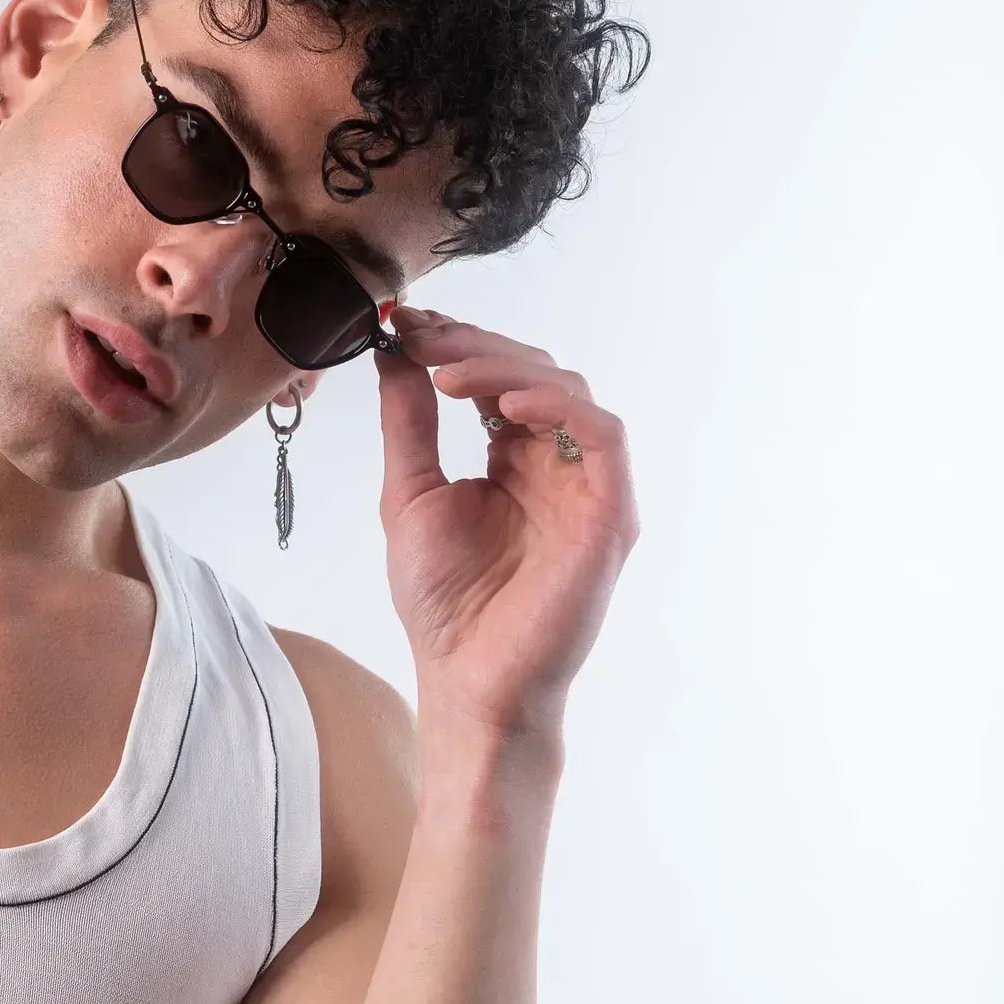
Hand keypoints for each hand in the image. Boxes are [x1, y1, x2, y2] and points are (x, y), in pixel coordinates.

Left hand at [375, 306, 639, 733]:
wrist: (467, 679)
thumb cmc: (443, 602)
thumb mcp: (410, 494)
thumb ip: (409, 423)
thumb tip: (394, 353)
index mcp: (513, 461)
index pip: (495, 380)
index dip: (455, 345)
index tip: (403, 323)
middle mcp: (556, 466)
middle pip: (532, 373)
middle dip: (472, 346)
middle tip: (419, 335)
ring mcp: (587, 486)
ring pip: (566, 391)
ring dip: (505, 369)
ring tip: (446, 371)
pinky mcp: (610, 511)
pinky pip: (601, 435)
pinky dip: (556, 406)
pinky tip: (503, 404)